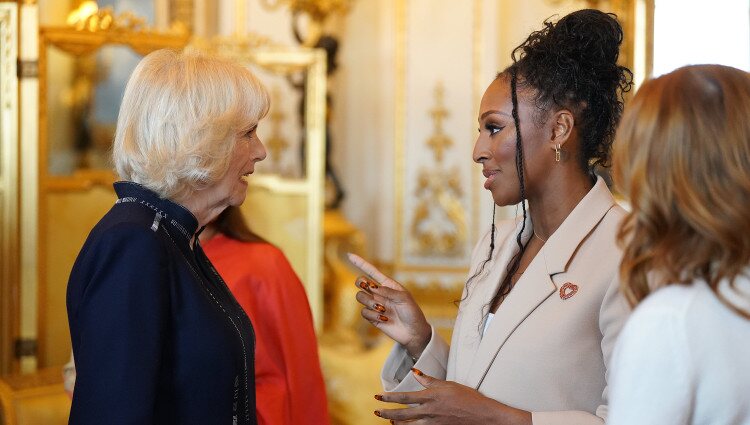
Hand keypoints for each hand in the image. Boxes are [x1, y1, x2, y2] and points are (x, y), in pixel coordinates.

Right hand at [348, 253, 431, 357]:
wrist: (413, 332)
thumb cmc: (412, 312)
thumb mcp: (404, 298)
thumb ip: (388, 291)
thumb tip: (373, 287)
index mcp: (387, 284)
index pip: (371, 271)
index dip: (360, 263)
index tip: (349, 255)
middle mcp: (379, 293)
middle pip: (360, 282)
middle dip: (361, 282)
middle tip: (369, 287)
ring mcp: (375, 305)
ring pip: (360, 297)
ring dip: (370, 302)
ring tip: (382, 309)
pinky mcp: (372, 317)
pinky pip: (364, 312)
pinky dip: (372, 315)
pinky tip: (384, 318)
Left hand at [374, 369, 531, 424]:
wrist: (482, 415)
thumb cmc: (468, 397)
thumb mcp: (448, 384)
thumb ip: (429, 380)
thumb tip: (415, 372)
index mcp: (430, 397)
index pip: (404, 397)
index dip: (389, 397)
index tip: (377, 397)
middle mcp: (429, 411)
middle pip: (403, 414)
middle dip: (387, 413)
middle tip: (376, 412)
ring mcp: (433, 423)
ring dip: (398, 423)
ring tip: (389, 421)